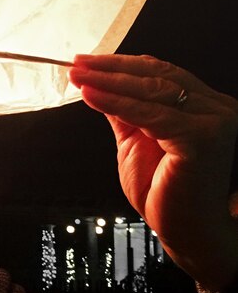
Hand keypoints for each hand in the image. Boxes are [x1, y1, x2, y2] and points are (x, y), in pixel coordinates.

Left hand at [68, 53, 237, 290]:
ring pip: (152, 91)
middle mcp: (215, 108)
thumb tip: (99, 87)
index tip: (86, 62)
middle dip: (111, 68)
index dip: (121, 64)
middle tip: (77, 64)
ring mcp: (214, 121)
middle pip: (157, 76)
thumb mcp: (136, 141)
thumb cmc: (164, 192)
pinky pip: (150, 115)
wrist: (185, 230)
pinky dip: (116, 104)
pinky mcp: (202, 138)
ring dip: (109, 81)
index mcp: (203, 106)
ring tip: (78, 76)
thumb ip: (125, 113)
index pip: (160, 72)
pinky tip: (90, 96)